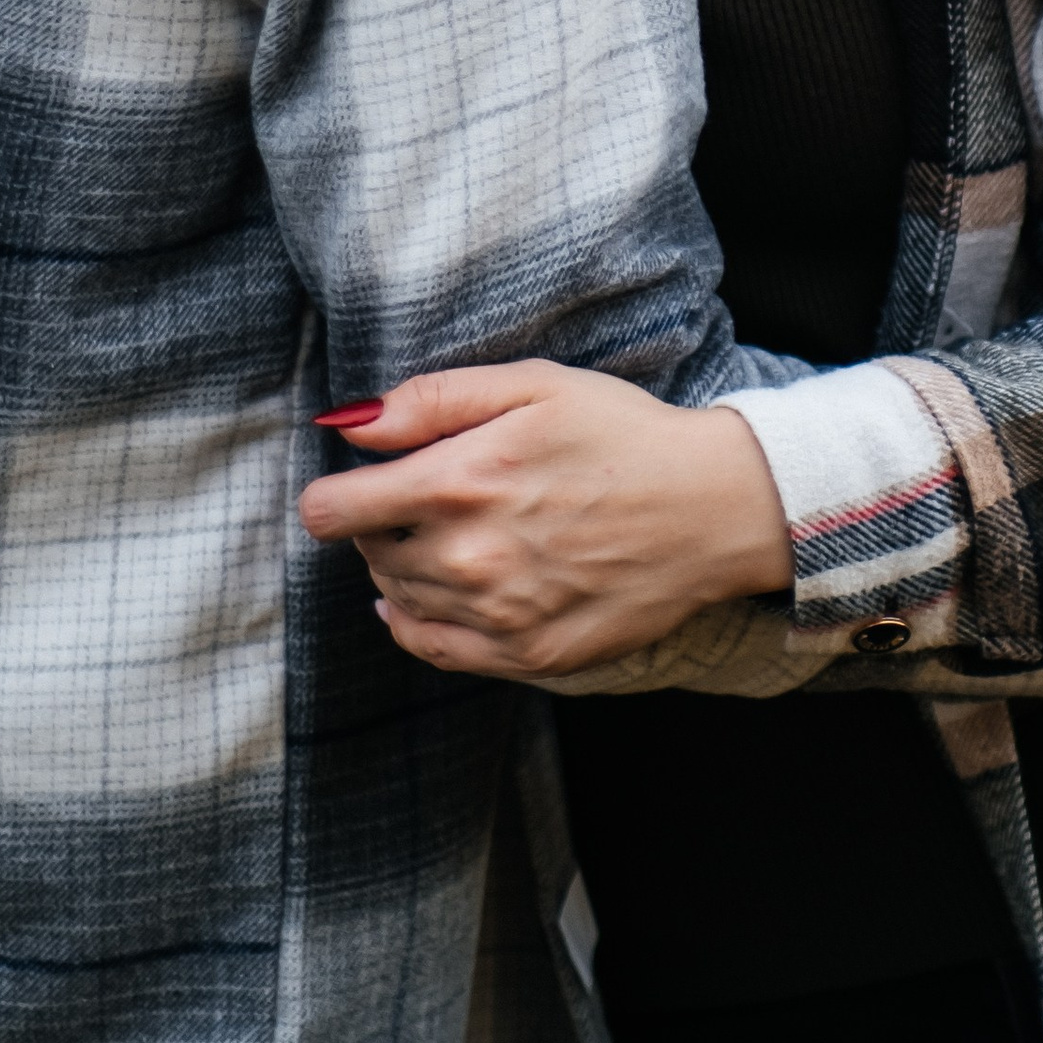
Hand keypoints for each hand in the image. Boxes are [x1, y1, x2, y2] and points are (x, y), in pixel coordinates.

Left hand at [297, 362, 792, 677]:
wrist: (710, 508)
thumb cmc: (622, 434)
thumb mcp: (530, 385)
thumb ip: (430, 401)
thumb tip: (349, 425)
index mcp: (460, 484)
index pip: (332, 513)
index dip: (336, 492)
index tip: (361, 481)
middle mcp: (467, 559)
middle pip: (366, 554)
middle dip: (384, 522)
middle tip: (436, 495)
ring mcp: (497, 617)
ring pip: (397, 600)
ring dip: (408, 566)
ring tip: (461, 532)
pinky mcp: (527, 658)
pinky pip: (435, 650)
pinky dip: (419, 623)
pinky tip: (442, 594)